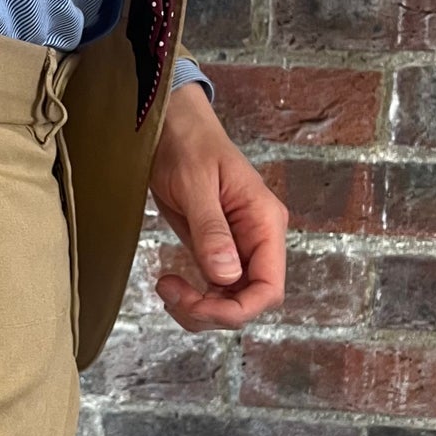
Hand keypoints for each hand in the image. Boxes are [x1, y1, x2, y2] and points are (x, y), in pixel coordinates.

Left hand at [148, 82, 287, 330]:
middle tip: (170, 293)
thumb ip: (212, 231)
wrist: (171, 126)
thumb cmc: (188, 144)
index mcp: (264, 222)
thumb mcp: (195, 184)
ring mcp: (237, 246)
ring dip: (199, 308)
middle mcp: (257, 239)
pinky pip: (213, 287)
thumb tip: (226, 275)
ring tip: (166, 288)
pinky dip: (192, 297)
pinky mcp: (215, 248)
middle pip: (249, 300)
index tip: (198, 304)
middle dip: (211, 310)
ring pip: (230, 299)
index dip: (238, 309)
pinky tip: (169, 284)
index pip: (269, 287)